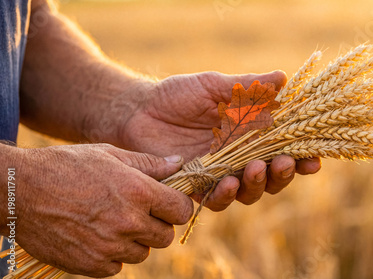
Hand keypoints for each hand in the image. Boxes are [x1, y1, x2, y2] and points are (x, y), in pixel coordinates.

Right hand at [11, 144, 192, 276]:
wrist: (20, 191)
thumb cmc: (66, 166)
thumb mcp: (109, 155)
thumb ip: (149, 163)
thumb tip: (178, 164)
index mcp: (138, 192)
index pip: (182, 210)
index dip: (177, 205)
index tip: (167, 202)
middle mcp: (128, 222)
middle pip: (166, 236)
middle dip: (157, 224)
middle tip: (138, 212)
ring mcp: (110, 247)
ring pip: (143, 253)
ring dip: (135, 241)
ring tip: (113, 223)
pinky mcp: (91, 265)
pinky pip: (118, 266)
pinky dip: (112, 255)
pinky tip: (97, 236)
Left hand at [105, 71, 320, 209]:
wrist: (138, 110)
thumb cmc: (177, 95)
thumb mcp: (214, 86)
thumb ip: (247, 86)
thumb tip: (284, 78)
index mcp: (249, 134)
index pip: (282, 149)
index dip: (300, 157)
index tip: (314, 159)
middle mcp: (239, 158)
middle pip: (271, 176)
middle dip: (282, 174)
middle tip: (283, 163)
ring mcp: (220, 174)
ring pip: (248, 192)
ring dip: (257, 185)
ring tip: (253, 171)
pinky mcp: (197, 187)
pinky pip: (216, 200)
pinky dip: (225, 195)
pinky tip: (227, 183)